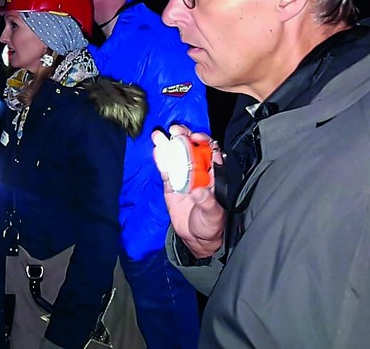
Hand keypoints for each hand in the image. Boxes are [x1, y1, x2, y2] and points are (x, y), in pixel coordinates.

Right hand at [151, 124, 225, 258]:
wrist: (195, 238)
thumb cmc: (210, 224)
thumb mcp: (213, 215)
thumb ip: (208, 203)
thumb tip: (199, 191)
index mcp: (213, 175)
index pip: (210, 152)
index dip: (204, 142)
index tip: (196, 138)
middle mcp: (199, 172)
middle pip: (192, 149)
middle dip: (184, 137)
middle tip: (176, 131)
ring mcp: (184, 176)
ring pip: (177, 156)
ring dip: (169, 144)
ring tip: (159, 136)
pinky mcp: (171, 184)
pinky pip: (166, 170)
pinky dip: (161, 160)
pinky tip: (156, 151)